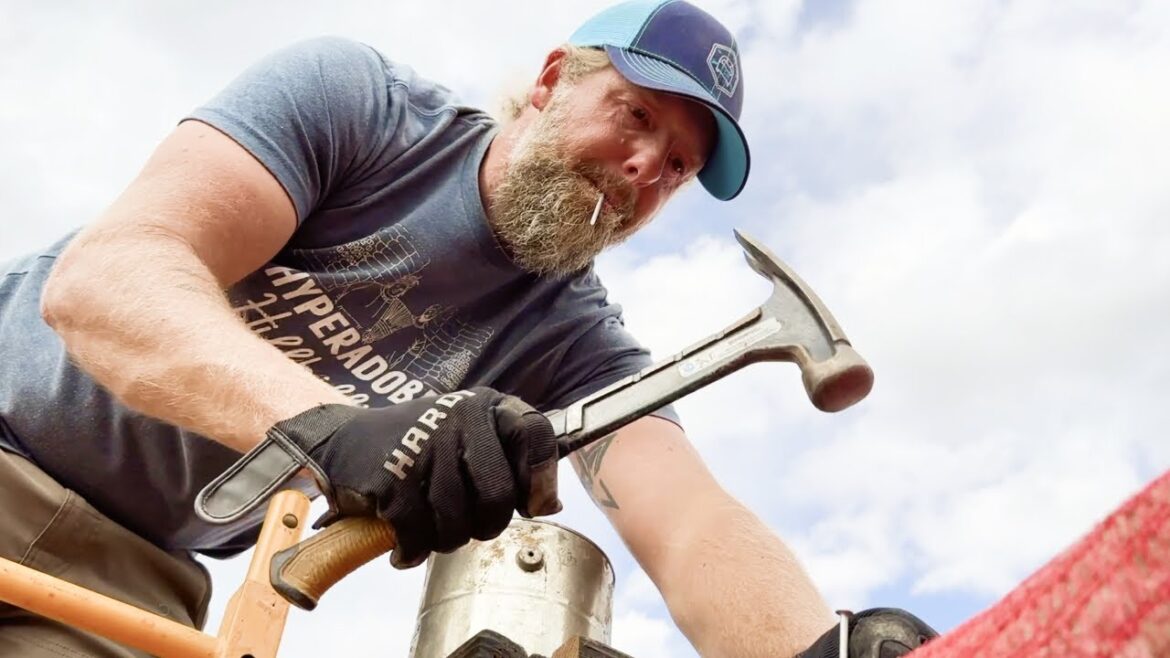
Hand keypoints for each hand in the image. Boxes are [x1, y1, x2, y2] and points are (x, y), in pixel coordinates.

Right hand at [267, 387, 559, 567]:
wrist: (344, 443)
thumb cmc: (419, 450)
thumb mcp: (468, 443)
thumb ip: (510, 467)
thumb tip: (551, 504)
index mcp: (486, 407)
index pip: (536, 435)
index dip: (541, 477)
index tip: (534, 504)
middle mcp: (460, 418)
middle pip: (498, 497)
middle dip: (484, 526)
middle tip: (464, 524)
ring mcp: (425, 445)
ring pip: (458, 523)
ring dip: (443, 540)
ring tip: (429, 529)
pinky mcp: (392, 475)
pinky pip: (419, 534)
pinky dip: (411, 550)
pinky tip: (404, 544)